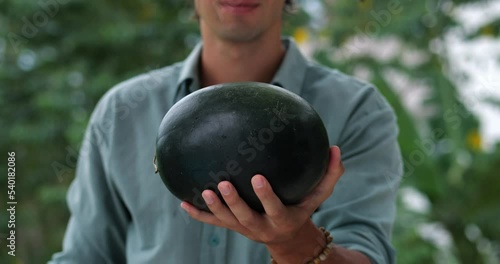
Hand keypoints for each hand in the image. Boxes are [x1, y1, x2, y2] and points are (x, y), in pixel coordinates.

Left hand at [180, 146, 343, 244]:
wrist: (285, 236)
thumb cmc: (301, 208)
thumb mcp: (318, 196)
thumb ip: (329, 175)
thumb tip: (337, 149)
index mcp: (283, 218)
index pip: (275, 208)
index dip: (266, 195)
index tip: (257, 176)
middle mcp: (262, 227)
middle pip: (246, 218)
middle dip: (234, 202)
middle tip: (223, 183)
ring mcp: (244, 229)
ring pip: (227, 221)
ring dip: (214, 208)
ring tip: (204, 190)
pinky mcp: (232, 227)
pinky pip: (213, 222)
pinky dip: (198, 214)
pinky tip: (183, 202)